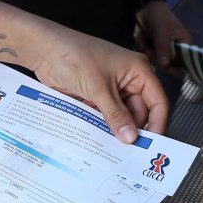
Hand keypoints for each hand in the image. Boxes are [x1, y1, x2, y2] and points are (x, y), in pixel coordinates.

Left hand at [32, 26, 170, 140]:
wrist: (44, 50)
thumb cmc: (74, 56)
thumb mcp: (99, 88)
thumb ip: (116, 115)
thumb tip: (130, 138)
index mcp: (138, 70)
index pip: (157, 101)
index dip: (157, 122)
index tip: (151, 144)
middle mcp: (128, 79)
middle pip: (139, 111)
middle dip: (133, 130)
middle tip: (128, 153)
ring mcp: (111, 88)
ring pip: (121, 116)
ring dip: (116, 130)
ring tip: (113, 149)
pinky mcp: (95, 95)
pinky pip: (105, 115)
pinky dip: (102, 126)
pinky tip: (99, 140)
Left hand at [136, 2, 189, 69]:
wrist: (145, 7)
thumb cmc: (158, 17)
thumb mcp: (162, 32)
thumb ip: (164, 48)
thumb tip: (165, 65)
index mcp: (185, 44)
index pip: (184, 63)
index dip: (174, 67)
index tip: (162, 65)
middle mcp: (176, 48)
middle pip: (167, 64)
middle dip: (155, 56)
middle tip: (149, 46)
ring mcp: (164, 48)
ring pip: (155, 60)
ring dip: (147, 50)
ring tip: (144, 38)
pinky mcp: (154, 47)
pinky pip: (148, 55)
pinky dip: (143, 47)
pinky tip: (141, 37)